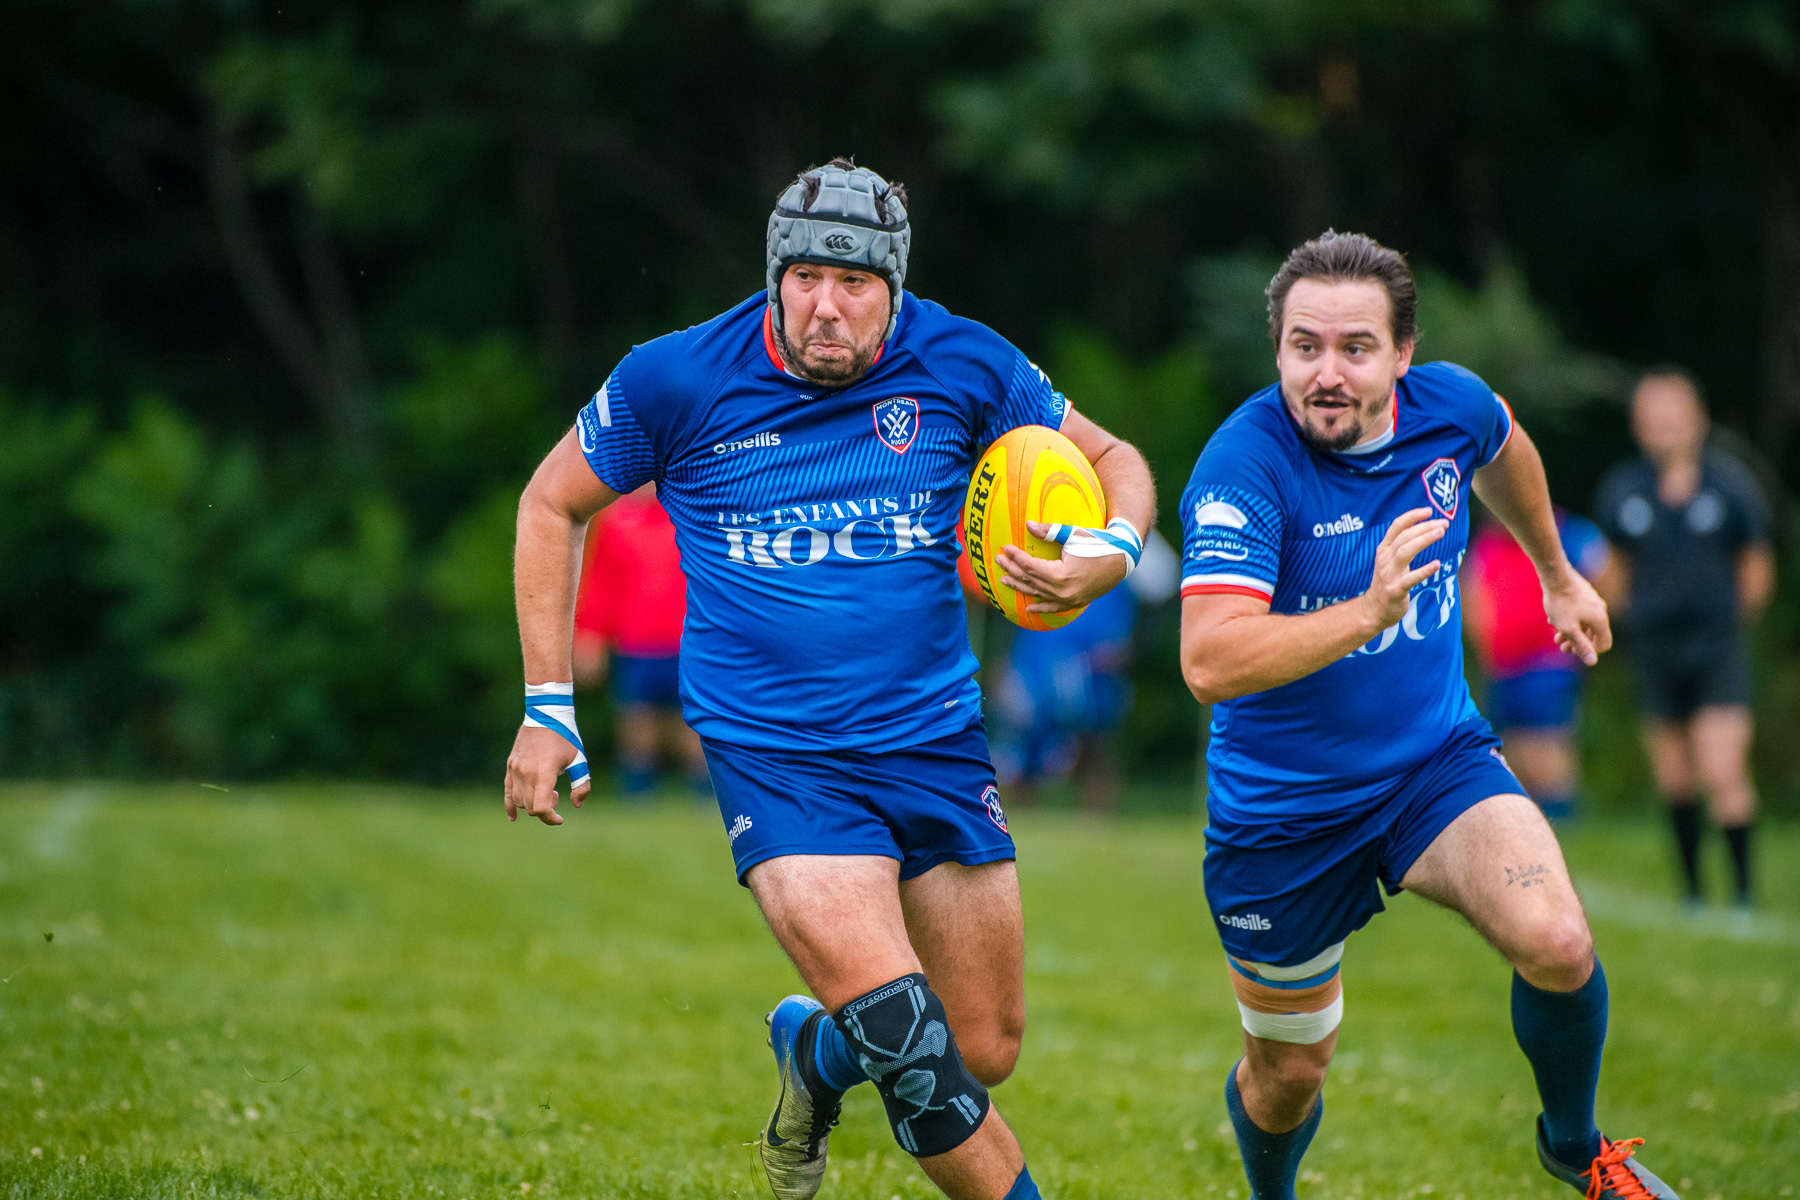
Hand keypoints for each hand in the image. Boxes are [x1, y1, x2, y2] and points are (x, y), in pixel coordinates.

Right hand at [504, 724, 589, 824]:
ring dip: (532, 805)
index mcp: (543, 773)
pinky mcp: (510, 765)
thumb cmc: (565, 737)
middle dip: (544, 810)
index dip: (550, 818)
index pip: (540, 808)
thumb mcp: (579, 760)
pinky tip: (513, 817)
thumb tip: (577, 805)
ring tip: (546, 791)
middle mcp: (526, 773)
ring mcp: (515, 769)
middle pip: (530, 807)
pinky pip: (507, 791)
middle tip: (557, 797)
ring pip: (519, 801)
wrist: (545, 713)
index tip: (559, 818)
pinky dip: (510, 806)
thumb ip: (581, 785)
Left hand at [994, 520, 1128, 613]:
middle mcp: (1062, 592)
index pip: (1031, 566)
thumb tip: (1028, 525)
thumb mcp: (1074, 534)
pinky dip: (1040, 607)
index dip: (1016, 557)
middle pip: (1031, 580)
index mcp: (1061, 575)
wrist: (1122, 559)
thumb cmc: (1098, 543)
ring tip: (1004, 580)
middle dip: (1013, 570)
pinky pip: (1054, 607)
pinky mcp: (1076, 602)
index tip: (1006, 548)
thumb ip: (1049, 531)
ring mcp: (1069, 600)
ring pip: (1038, 594)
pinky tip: (1028, 608)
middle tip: (998, 560)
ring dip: (1020, 587)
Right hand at [1358, 508, 1447, 630]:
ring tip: (1440, 532)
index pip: (1396, 526)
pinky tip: (1437, 564)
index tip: (1429, 510)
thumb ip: (1400, 544)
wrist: (1373, 610)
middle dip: (1424, 527)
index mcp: (1384, 549)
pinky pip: (1410, 579)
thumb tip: (1418, 524)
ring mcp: (1389, 575)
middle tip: (1443, 523)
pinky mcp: (1395, 590)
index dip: (1412, 516)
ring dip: (1423, 540)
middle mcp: (1385, 559)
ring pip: (1405, 552)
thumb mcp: (1389, 560)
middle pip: (1404, 537)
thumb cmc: (1387, 582)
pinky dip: (1423, 571)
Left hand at [1541, 565, 1611, 665]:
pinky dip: (1569, 619)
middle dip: (1576, 642)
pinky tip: (1553, 619)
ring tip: (1555, 635)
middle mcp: (1601, 610)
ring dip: (1571, 631)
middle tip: (1560, 645)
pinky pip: (1579, 612)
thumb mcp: (1569, 629)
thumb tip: (1593, 662)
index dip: (1589, 651)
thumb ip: (1581, 645)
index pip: (1604, 644)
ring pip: (1585, 622)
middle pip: (1593, 634)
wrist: (1555, 576)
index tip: (1572, 650)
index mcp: (1601, 620)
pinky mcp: (1584, 594)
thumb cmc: (1561, 603)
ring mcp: (1593, 601)